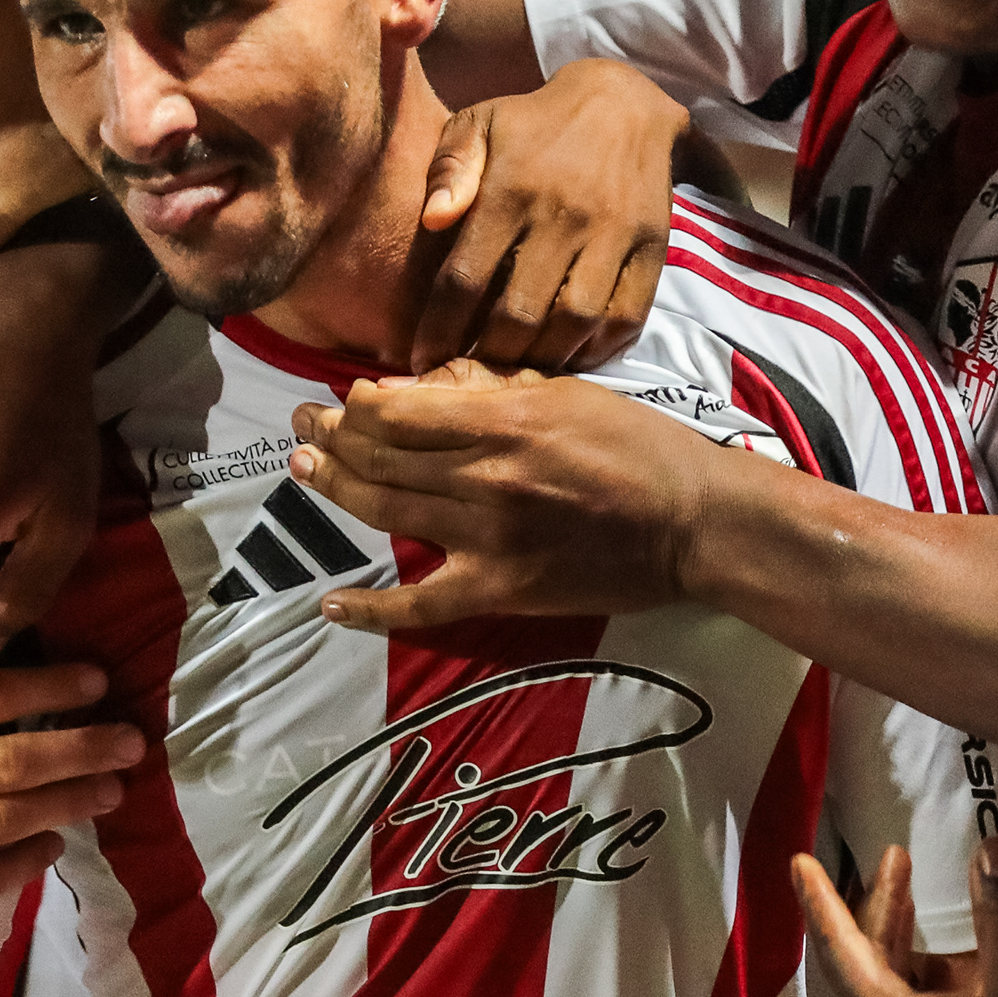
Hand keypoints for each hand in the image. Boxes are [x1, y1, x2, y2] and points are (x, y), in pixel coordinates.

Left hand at [290, 358, 702, 632]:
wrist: (692, 522)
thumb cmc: (637, 446)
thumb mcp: (565, 391)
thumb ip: (489, 387)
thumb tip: (418, 389)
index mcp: (504, 420)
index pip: (398, 410)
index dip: (356, 404)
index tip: (344, 398)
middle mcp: (485, 477)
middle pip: (380, 457)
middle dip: (331, 437)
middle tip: (304, 426)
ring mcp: (487, 539)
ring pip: (385, 512)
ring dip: (334, 489)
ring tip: (305, 470)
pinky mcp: (499, 591)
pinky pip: (420, 606)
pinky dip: (370, 609)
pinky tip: (329, 605)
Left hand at [408, 56, 683, 372]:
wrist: (625, 101)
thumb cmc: (535, 122)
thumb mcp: (479, 123)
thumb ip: (449, 169)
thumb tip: (431, 220)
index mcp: (510, 189)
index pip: (464, 278)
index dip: (439, 330)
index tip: (423, 360)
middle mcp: (562, 215)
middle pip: (517, 313)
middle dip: (487, 357)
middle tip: (470, 377)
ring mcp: (612, 233)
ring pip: (572, 321)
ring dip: (541, 358)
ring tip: (517, 373)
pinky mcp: (652, 246)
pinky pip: (627, 315)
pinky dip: (598, 347)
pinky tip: (571, 356)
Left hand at [798, 839, 997, 996]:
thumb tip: (990, 845)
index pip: (841, 947)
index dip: (821, 900)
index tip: (797, 860)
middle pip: (866, 971)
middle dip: (880, 911)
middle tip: (895, 859)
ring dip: (898, 950)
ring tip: (913, 906)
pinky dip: (916, 989)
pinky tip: (944, 978)